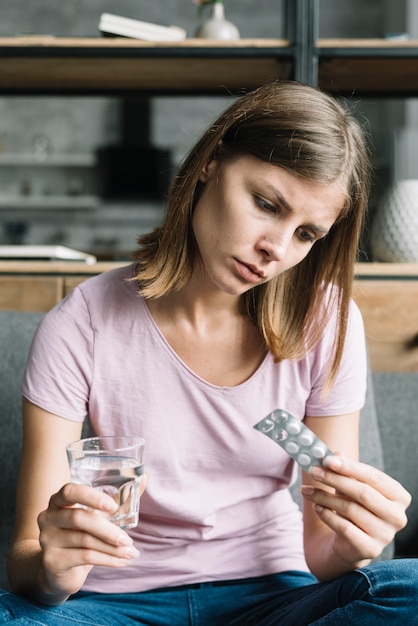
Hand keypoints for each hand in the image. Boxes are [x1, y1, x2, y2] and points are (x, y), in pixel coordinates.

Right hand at [37, 481, 143, 598]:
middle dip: (108, 529)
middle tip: (128, 538)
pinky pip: (84, 557)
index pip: (70, 491)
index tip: (112, 506)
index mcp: (58, 500)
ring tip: (130, 552)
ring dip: (112, 548)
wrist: (61, 569)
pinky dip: (107, 559)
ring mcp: (47, 539)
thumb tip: (145, 477)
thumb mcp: (99, 515)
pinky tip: (121, 561)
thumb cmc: (83, 534)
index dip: (91, 497)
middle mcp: (48, 517)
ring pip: (85, 540)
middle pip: (78, 518)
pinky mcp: (51, 560)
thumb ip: (119, 498)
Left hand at [301, 455, 410, 564]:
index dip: (350, 467)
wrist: (351, 541)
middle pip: (363, 492)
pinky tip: (316, 507)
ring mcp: (386, 535)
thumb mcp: (351, 485)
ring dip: (324, 497)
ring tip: (307, 490)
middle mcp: (397, 516)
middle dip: (335, 479)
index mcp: (399, 496)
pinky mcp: (370, 549)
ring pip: (351, 509)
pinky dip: (327, 515)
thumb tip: (335, 454)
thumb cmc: (354, 506)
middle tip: (314, 471)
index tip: (327, 459)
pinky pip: (345, 528)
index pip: (374, 477)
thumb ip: (346, 469)